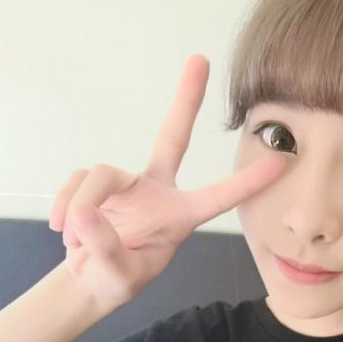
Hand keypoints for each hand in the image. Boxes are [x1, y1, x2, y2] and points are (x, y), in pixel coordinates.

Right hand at [49, 54, 284, 309]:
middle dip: (185, 100)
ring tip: (74, 242)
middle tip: (199, 60)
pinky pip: (77, 182)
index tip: (279, 162)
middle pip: (172, 139)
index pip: (218, 197)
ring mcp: (126, 184)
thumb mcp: (118, 276)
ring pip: (101, 174)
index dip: (247, 182)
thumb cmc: (117, 280)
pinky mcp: (96, 183)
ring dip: (81, 208)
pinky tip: (63, 232)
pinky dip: (65, 207)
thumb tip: (85, 213)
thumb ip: (105, 248)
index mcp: (179, 217)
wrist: (89, 281)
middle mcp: (157, 192)